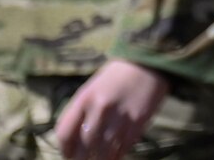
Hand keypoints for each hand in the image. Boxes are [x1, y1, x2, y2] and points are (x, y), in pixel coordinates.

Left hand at [54, 60, 169, 159]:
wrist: (148, 63)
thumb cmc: (116, 76)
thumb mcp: (92, 88)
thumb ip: (82, 112)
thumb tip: (75, 140)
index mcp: (85, 98)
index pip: (65, 133)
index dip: (65, 149)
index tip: (69, 154)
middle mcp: (100, 109)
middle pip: (85, 145)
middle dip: (82, 158)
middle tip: (85, 159)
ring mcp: (120, 117)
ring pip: (104, 151)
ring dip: (100, 159)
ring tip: (100, 159)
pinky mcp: (138, 122)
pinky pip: (123, 147)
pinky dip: (117, 155)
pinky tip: (115, 155)